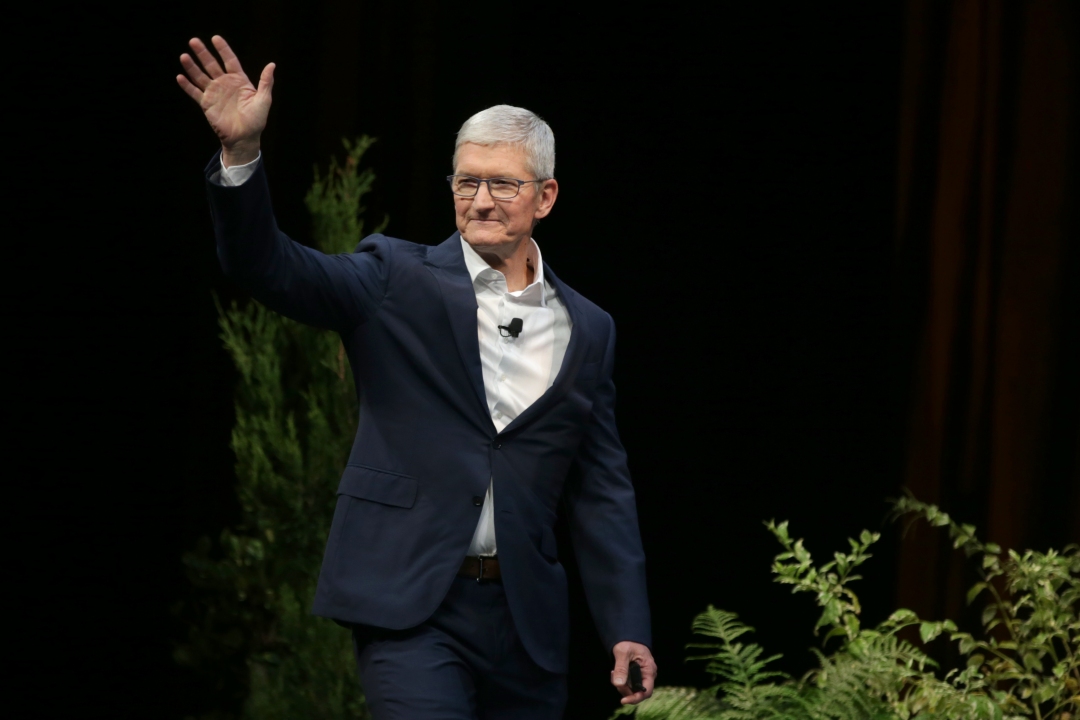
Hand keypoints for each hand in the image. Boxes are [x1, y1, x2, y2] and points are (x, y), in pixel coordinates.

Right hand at [176, 36, 273, 165]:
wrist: (244, 138)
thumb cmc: (256, 120)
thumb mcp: (263, 100)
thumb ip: (266, 82)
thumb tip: (272, 64)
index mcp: (239, 81)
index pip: (230, 60)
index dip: (223, 49)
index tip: (215, 38)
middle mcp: (225, 84)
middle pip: (212, 65)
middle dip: (203, 53)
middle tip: (194, 41)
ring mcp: (214, 93)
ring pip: (200, 76)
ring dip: (192, 67)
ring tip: (184, 56)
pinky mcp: (206, 104)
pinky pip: (194, 92)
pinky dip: (187, 85)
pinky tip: (180, 77)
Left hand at [611, 641, 655, 704]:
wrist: (627, 637)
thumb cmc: (628, 642)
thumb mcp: (623, 653)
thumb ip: (621, 668)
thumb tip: (619, 684)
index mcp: (649, 670)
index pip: (646, 691)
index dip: (636, 698)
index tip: (623, 700)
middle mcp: (648, 675)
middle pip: (637, 692)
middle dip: (624, 689)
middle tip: (614, 677)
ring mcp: (642, 676)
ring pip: (631, 689)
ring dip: (621, 684)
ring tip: (614, 671)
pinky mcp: (635, 676)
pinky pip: (628, 684)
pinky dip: (621, 681)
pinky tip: (616, 672)